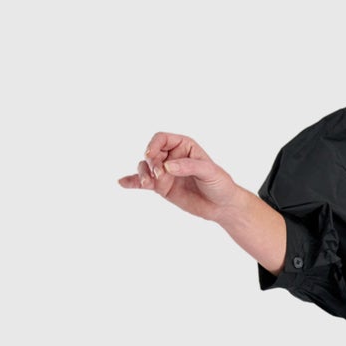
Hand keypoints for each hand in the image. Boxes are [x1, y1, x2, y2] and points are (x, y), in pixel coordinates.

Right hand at [116, 133, 241, 223]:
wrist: (223, 206)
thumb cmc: (220, 184)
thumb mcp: (209, 172)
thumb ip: (189, 166)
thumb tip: (167, 167)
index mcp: (184, 145)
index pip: (161, 139)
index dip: (154, 146)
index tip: (152, 157)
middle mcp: (172, 156)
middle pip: (151, 153)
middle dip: (150, 163)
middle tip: (158, 176)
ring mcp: (165, 172)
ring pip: (145, 167)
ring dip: (141, 174)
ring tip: (145, 184)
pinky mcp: (162, 187)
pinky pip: (143, 182)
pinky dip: (132, 182)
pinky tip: (122, 182)